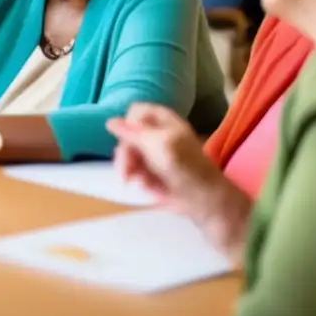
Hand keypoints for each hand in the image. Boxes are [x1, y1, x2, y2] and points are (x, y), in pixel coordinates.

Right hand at [107, 104, 249, 258]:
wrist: (205, 203)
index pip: (135, 112)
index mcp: (163, 120)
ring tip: (137, 183)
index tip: (129, 142)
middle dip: (126, 154)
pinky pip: (135, 171)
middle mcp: (158, 134)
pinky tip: (146, 188)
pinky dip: (138, 180)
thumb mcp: (160, 146)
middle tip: (126, 173)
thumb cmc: (187, 169)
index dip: (129, 127)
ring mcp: (156, 154)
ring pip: (128, 154)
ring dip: (129, 169)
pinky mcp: (154, 173)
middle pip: (127, 135)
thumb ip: (134, 133)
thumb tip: (110, 122)